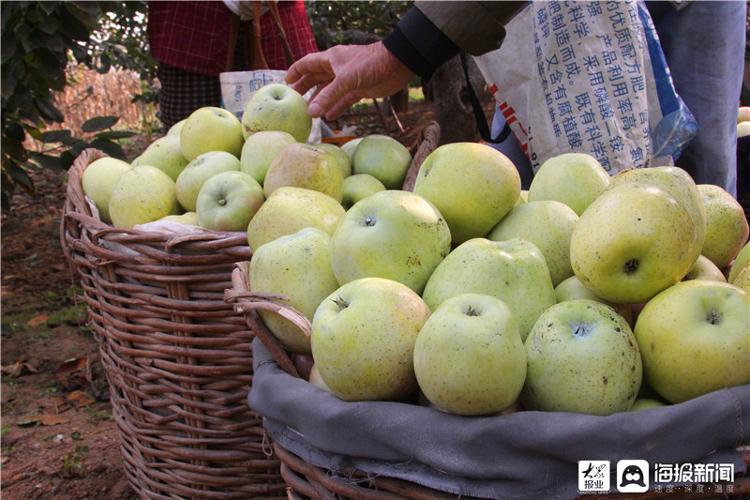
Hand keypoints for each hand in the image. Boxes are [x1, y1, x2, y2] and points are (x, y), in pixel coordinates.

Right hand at [286, 42, 413, 119]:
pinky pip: (343, 100)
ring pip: (329, 91)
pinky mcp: (359, 90)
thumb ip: (328, 96)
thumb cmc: (370, 64)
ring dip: (320, 101)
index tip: (286, 82)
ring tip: (309, 113)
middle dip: (305, 89)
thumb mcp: (346, 80)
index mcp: (331, 59)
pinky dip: (336, 108)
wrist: (397, 65)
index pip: (307, 64)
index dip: (296, 72)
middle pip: (316, 78)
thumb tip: (311, 113)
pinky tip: (329, 117)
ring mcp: (348, 79)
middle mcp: (337, 68)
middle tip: (294, 101)